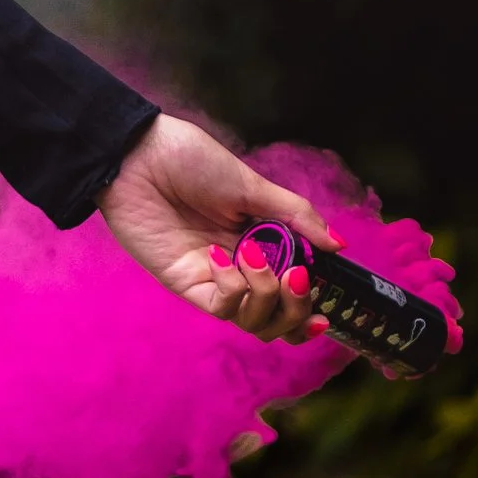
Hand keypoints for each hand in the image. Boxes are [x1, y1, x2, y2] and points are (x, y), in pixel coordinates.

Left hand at [99, 113, 336, 346]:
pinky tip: (222, 256)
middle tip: (295, 276)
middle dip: (296, 308)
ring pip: (253, 322)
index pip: (294, 291)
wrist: (138, 155)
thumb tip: (338, 246)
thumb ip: (296, 216)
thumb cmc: (191, 160)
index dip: (311, 305)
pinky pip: (220, 308)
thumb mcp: (252, 185)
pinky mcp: (185, 283)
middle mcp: (241, 267)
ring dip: (265, 296)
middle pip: (278, 318)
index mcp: (262, 242)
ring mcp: (213, 278)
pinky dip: (232, 289)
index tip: (328, 306)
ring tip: (254, 256)